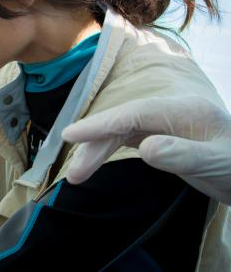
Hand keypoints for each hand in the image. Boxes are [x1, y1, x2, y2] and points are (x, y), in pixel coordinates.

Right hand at [62, 96, 230, 204]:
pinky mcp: (162, 136)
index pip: (132, 113)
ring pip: (121, 132)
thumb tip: (145, 149)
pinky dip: (109, 149)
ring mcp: (164, 123)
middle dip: (94, 145)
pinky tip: (96, 159)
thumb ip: (182, 154)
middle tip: (74, 175)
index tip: (70, 135)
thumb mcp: (216, 162)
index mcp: (182, 110)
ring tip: (77, 175)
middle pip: (122, 123)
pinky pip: (128, 138)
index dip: (100, 123)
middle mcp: (168, 112)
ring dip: (98, 151)